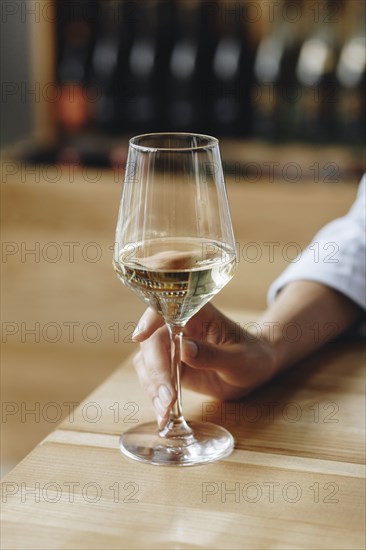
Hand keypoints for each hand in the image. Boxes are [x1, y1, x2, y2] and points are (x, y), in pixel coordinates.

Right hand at [132, 303, 276, 427]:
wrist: (254, 370)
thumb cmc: (251, 358)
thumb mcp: (239, 359)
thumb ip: (213, 354)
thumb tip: (184, 348)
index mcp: (197, 313)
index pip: (167, 307)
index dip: (150, 319)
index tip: (140, 336)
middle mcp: (179, 325)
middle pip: (152, 341)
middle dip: (156, 370)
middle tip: (168, 398)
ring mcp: (171, 346)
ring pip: (146, 361)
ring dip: (152, 386)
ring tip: (166, 410)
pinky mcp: (169, 365)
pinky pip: (152, 377)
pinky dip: (154, 394)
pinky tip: (164, 412)